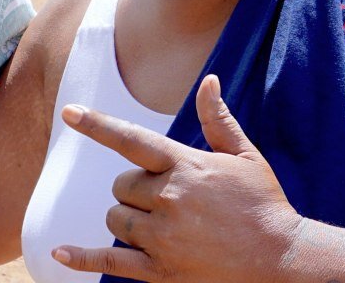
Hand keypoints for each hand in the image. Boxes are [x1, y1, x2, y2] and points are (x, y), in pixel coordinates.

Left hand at [53, 75, 303, 281]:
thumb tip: (208, 81)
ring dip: (127, 219)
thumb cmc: (264, 204)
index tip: (69, 112)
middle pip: (121, 185)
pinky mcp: (161, 270)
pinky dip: (82, 258)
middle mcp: (168, 198)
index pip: (131, 137)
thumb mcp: (245, 156)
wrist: (283, 260)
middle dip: (134, 189)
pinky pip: (111, 262)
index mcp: (185, 165)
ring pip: (116, 219)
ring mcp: (162, 236)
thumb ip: (218, 119)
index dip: (97, 124)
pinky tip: (61, 252)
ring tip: (161, 225)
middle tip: (166, 199)